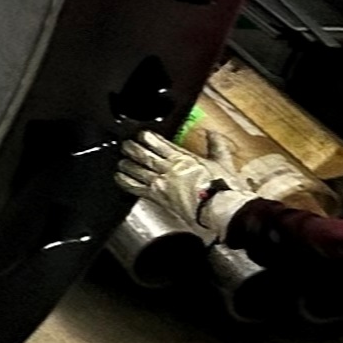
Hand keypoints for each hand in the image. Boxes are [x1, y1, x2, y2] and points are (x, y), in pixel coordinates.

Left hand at [115, 131, 246, 245]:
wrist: (219, 209)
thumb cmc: (223, 188)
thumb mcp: (222, 163)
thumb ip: (216, 146)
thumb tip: (212, 133)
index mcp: (183, 158)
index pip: (161, 144)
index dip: (149, 138)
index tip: (141, 134)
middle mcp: (169, 168)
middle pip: (145, 155)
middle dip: (133, 148)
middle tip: (125, 144)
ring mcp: (161, 183)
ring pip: (139, 170)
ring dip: (127, 163)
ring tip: (120, 160)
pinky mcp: (158, 198)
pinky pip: (137, 188)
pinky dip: (126, 182)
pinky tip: (119, 178)